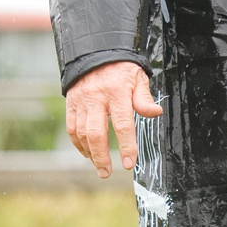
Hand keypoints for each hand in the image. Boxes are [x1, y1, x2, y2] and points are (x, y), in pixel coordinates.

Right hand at [65, 60, 159, 177]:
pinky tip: (88, 153)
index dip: (126, 145)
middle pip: (96, 133)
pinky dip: (78, 144)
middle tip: (107, 172)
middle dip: (101, 156)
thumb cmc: (121, 70)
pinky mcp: (71, 104)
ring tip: (99, 167)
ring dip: (90, 153)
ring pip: (81, 133)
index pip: (122, 124)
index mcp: (117, 93)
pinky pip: (71, 128)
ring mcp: (81, 101)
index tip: (129, 163)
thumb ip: (144, 98)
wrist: (95, 53)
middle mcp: (96, 98)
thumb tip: (155, 113)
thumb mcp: (138, 78)